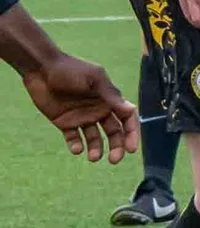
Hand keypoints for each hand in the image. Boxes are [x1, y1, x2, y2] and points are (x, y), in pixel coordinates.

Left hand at [22, 52, 138, 162]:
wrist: (41, 68)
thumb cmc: (71, 69)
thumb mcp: (94, 79)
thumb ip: (111, 96)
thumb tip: (131, 110)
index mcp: (109, 100)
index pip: (126, 120)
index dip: (131, 134)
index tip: (131, 149)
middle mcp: (98, 111)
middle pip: (113, 133)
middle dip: (116, 147)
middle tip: (114, 159)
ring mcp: (82, 118)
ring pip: (94, 139)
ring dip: (96, 149)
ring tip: (92, 157)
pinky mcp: (65, 123)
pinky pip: (73, 138)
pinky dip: (76, 145)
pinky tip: (76, 148)